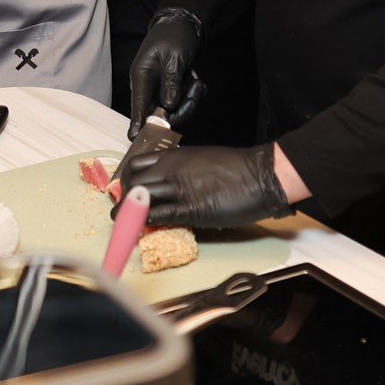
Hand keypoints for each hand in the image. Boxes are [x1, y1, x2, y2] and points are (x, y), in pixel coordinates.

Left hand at [118, 143, 289, 228]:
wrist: (260, 175)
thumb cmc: (236, 167)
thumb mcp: (200, 159)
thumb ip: (181, 169)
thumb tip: (169, 182)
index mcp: (173, 156)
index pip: (136, 165)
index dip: (127, 179)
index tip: (126, 190)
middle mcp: (170, 169)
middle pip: (133, 182)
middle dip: (124, 197)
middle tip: (125, 209)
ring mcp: (179, 189)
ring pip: (140, 198)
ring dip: (128, 212)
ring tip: (124, 222)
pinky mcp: (191, 210)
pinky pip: (159, 215)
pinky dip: (145, 222)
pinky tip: (141, 228)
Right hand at [127, 7, 201, 137]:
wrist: (184, 23)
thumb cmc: (174, 36)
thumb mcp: (174, 57)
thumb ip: (171, 82)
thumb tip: (168, 106)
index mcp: (142, 75)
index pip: (138, 103)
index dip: (137, 120)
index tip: (135, 137)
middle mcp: (148, 84)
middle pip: (160, 109)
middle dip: (180, 107)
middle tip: (194, 90)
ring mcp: (160, 87)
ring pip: (174, 107)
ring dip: (189, 98)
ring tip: (196, 81)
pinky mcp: (171, 87)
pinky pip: (182, 100)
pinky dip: (192, 92)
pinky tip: (195, 79)